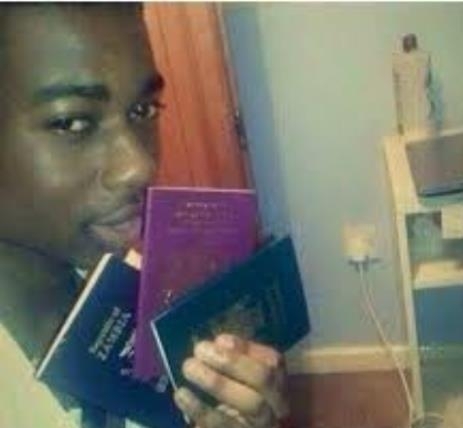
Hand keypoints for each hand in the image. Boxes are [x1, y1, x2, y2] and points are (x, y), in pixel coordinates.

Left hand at [173, 334, 288, 427]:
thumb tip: (220, 342)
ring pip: (251, 403)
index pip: (272, 361)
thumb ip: (234, 360)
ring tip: (189, 367)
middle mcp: (278, 405)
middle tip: (199, 349)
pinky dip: (200, 409)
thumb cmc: (237, 405)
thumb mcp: (240, 381)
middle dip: (231, 360)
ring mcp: (263, 424)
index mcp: (279, 384)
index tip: (218, 340)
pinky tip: (182, 395)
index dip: (245, 348)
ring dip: (217, 381)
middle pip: (263, 378)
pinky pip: (223, 425)